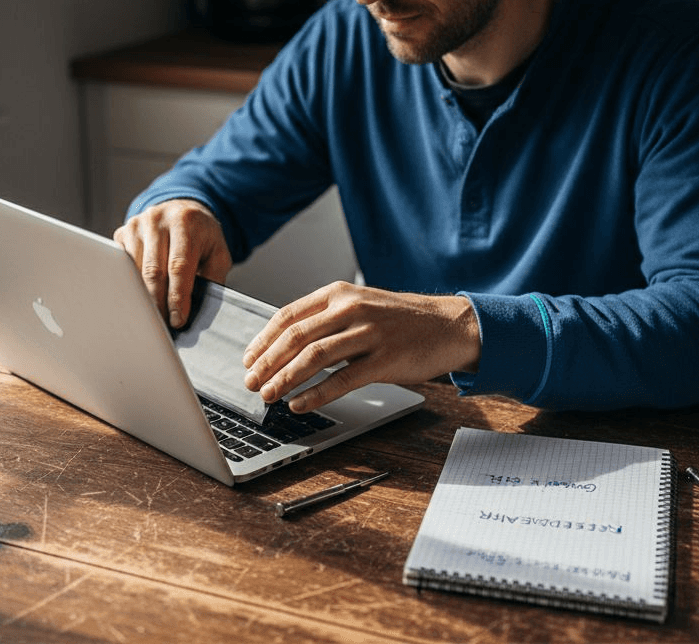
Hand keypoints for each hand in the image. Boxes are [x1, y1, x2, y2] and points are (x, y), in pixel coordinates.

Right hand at [113, 199, 231, 327]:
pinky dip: (130, 285)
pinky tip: (139, 298)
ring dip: (142, 296)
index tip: (177, 320)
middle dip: (158, 302)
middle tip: (163, 325)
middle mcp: (158, 220)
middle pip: (153, 270)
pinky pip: (122, 265)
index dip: (177, 296)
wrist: (182, 208)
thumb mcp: (218, 252)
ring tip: (152, 315)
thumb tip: (198, 308)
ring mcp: (137, 225)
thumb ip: (213, 276)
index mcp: (186, 222)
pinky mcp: (122, 233)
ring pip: (134, 270)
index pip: (178, 266)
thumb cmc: (202, 236)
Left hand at [242, 281, 480, 412]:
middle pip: (295, 336)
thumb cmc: (402, 320)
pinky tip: (300, 404)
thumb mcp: (361, 306)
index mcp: (339, 294)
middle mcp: (351, 309)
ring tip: (269, 396)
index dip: (263, 339)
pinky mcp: (385, 359)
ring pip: (314, 356)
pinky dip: (316, 393)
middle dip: (267, 363)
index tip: (249, 358)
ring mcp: (368, 333)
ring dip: (285, 379)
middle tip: (251, 382)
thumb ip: (327, 319)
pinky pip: (342, 379)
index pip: (288, 315)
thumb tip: (288, 346)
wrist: (450, 325)